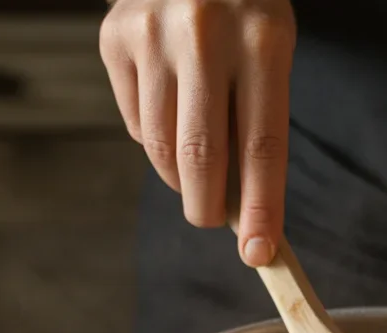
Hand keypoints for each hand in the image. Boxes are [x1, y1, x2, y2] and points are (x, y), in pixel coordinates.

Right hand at [100, 0, 295, 265]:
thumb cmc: (244, 11)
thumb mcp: (271, 50)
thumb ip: (258, 122)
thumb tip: (242, 207)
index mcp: (262, 40)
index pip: (262, 147)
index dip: (262, 208)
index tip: (259, 253)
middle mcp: (204, 36)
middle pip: (201, 157)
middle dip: (208, 207)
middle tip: (214, 220)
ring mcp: (152, 35)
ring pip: (159, 147)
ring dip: (179, 177)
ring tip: (195, 170)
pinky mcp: (115, 38)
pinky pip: (134, 122)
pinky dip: (154, 140)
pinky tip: (172, 117)